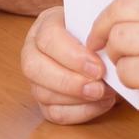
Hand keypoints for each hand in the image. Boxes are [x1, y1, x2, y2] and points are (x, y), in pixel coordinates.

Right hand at [22, 5, 115, 124]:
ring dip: (78, 98)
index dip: (71, 56)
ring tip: (105, 93)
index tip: (98, 68)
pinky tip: (102, 103)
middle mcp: (33, 51)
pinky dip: (81, 112)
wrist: (105, 51)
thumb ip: (100, 36)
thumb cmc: (100, 36)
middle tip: (99, 86)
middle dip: (68, 81)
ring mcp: (36, 79)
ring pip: (42, 93)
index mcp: (45, 25)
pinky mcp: (45, 102)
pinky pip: (55, 114)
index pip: (47, 38)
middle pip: (33, 67)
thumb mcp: (100, 27)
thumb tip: (106, 58)